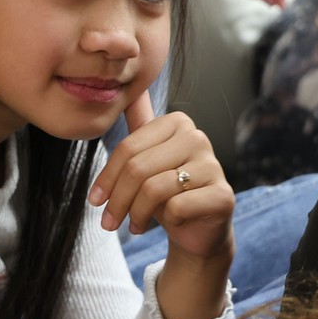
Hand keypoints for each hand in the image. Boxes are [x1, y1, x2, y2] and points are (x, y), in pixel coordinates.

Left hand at [89, 92, 234, 318]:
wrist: (198, 228)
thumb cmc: (165, 190)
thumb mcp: (145, 156)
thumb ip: (137, 122)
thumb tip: (124, 90)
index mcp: (176, 122)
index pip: (127, 148)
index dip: (106, 177)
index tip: (95, 200)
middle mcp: (197, 138)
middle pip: (138, 168)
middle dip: (117, 200)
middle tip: (108, 222)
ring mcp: (213, 166)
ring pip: (154, 188)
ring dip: (136, 213)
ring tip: (133, 225)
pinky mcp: (223, 195)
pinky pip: (177, 207)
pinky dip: (166, 220)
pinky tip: (169, 223)